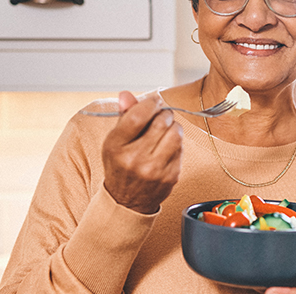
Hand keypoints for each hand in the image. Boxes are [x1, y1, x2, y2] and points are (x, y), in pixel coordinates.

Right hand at [101, 91, 182, 213]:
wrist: (126, 201)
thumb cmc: (120, 165)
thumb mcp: (115, 141)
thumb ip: (124, 116)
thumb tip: (126, 94)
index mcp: (116, 147)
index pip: (137, 116)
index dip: (150, 103)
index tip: (154, 101)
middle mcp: (134, 159)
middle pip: (161, 122)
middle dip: (164, 114)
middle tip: (160, 117)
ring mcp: (154, 170)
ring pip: (176, 133)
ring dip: (173, 127)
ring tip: (165, 130)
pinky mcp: (170, 176)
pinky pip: (181, 148)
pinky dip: (176, 143)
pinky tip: (167, 147)